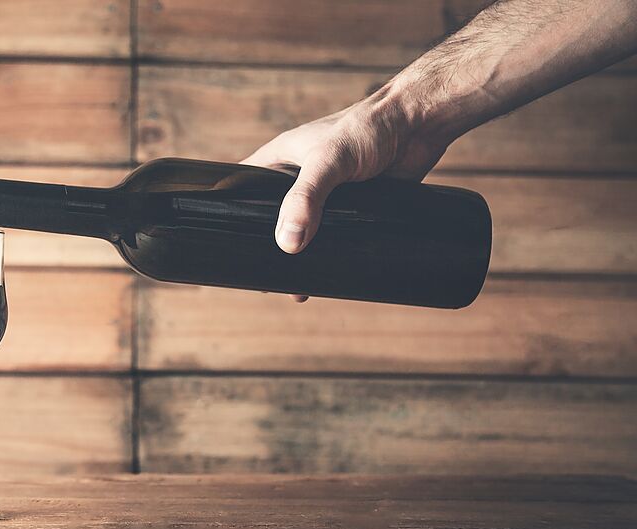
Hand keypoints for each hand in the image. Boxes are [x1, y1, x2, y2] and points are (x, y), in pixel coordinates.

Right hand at [241, 94, 449, 300]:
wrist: (420, 124)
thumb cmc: (369, 127)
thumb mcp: (329, 161)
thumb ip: (306, 199)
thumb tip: (289, 244)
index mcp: (280, 159)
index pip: (242, 189)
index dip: (232, 214)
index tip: (226, 244)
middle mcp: (299, 178)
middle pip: (272, 218)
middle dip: (269, 247)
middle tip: (264, 279)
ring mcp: (327, 194)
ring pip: (305, 230)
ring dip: (301, 257)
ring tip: (295, 288)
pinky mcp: (353, 208)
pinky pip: (334, 236)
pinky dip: (330, 254)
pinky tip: (329, 276)